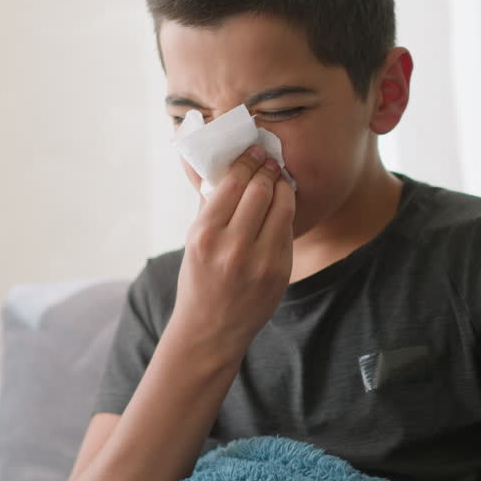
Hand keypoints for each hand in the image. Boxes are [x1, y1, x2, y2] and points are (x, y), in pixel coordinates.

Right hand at [172, 145, 295, 356]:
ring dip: (282, 187)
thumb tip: (224, 166)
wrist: (210, 330)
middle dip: (267, 170)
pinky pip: (288, 231)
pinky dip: (285, 213)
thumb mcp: (192, 241)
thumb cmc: (198, 280)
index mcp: (204, 235)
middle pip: (260, 190)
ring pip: (281, 207)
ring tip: (279, 179)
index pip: (233, 183)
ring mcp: (260, 262)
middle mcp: (232, 247)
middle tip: (269, 161)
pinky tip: (281, 206)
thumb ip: (208, 205)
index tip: (253, 151)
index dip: (247, 161)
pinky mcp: (280, 272)